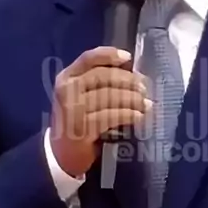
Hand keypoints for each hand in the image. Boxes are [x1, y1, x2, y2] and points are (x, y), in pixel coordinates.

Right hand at [50, 47, 151, 176]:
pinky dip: (127, 115)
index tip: (128, 58)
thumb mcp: (81, 96)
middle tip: (144, 88)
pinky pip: (110, 116)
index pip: (88, 58)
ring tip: (146, 104)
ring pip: (108, 97)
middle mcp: (67, 90)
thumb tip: (135, 74)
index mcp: (66, 77)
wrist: (61, 152)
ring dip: (132, 99)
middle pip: (102, 76)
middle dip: (127, 81)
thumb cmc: (77, 119)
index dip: (109, 55)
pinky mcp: (81, 128)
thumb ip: (99, 83)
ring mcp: (72, 110)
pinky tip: (139, 116)